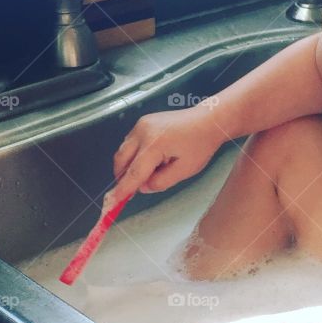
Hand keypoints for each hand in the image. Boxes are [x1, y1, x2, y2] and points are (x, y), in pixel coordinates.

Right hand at [106, 102, 226, 207]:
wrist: (209, 120)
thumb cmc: (201, 144)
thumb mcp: (185, 170)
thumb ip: (161, 182)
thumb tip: (143, 187)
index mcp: (155, 144)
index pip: (134, 172)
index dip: (123, 189)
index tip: (112, 202)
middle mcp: (143, 131)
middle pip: (122, 161)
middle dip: (123, 177)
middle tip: (132, 191)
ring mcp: (141, 124)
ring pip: (123, 151)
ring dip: (128, 166)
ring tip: (150, 171)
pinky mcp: (143, 122)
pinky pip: (130, 142)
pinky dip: (134, 154)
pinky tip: (151, 159)